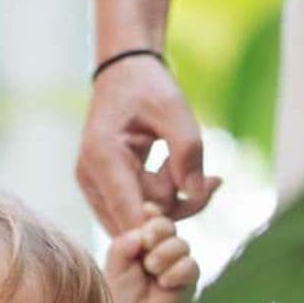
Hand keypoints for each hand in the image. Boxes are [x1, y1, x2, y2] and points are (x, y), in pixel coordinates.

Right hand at [77, 54, 221, 234]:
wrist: (125, 73)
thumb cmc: (147, 85)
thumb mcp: (174, 108)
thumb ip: (187, 149)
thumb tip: (196, 193)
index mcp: (102, 156)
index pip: (130, 216)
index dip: (163, 228)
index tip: (201, 207)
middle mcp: (91, 179)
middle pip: (139, 223)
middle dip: (178, 206)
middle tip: (212, 179)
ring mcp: (97, 188)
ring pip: (143, 220)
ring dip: (176, 200)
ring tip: (197, 168)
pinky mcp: (108, 192)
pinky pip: (143, 212)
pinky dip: (170, 198)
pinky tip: (191, 176)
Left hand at [107, 204, 200, 302]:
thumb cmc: (124, 293)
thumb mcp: (116, 263)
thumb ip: (124, 243)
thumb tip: (142, 234)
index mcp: (146, 239)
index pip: (153, 217)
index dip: (150, 216)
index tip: (144, 222)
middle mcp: (164, 247)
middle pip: (167, 225)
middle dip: (155, 233)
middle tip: (145, 247)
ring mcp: (179, 261)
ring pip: (180, 244)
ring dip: (163, 256)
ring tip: (152, 270)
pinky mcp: (190, 278)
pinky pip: (190, 265)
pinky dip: (175, 272)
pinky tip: (165, 283)